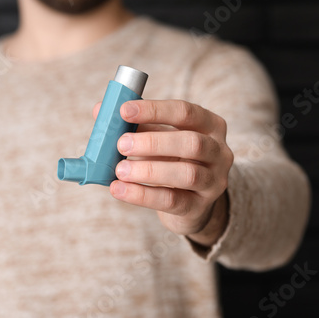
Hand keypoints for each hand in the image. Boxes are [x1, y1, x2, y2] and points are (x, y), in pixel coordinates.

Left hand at [93, 100, 233, 246]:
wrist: (192, 202)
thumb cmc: (171, 160)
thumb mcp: (158, 139)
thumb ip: (134, 125)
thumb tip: (99, 110)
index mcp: (210, 125)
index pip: (185, 112)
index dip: (154, 110)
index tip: (123, 110)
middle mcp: (219, 152)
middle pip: (191, 143)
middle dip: (153, 142)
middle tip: (121, 144)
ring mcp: (213, 182)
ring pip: (186, 174)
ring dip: (149, 170)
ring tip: (120, 170)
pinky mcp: (199, 207)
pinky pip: (172, 200)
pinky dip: (142, 195)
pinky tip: (119, 190)